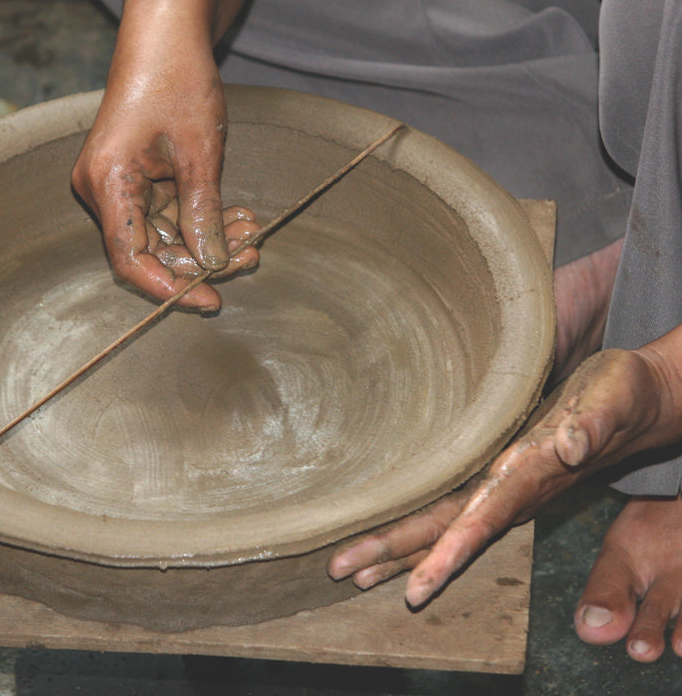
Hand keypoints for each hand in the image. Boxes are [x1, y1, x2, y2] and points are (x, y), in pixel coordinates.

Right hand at [71, 19, 259, 310]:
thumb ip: (203, 213)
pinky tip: (237, 216)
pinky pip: (169, 211)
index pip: (129, 258)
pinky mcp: (136, 177)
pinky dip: (202, 216)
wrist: (166, 35)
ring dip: (209, 236)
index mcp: (107, 183)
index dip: (168, 287)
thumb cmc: (176, 80)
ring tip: (252, 229)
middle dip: (203, 256)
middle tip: (251, 254)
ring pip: (165, 232)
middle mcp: (104, 188)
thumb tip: (214, 263)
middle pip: (152, 248)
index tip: (210, 299)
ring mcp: (119, 183)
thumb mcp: (199, 154)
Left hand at [328, 347, 681, 605]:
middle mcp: (513, 492)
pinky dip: (422, 534)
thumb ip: (594, 421)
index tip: (414, 589)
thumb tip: (571, 444)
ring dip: (400, 552)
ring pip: (445, 529)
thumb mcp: (613, 396)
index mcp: (530, 474)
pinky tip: (398, 546)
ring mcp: (507, 491)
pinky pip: (455, 513)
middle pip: (446, 531)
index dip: (448, 554)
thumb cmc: (626, 391)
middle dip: (395, 555)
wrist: (643, 402)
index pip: (480, 521)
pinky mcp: (504, 478)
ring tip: (354, 574)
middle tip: (339, 571)